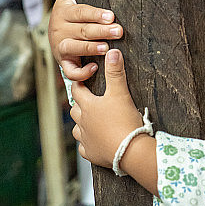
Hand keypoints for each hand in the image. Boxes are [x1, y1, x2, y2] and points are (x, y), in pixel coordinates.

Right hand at [48, 0, 122, 80]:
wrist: (55, 39)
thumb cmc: (68, 17)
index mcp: (64, 13)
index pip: (80, 12)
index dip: (95, 14)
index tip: (111, 16)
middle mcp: (60, 31)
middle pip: (82, 30)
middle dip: (101, 31)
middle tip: (119, 31)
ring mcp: (61, 48)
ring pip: (75, 48)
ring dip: (90, 48)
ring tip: (106, 47)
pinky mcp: (64, 63)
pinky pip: (70, 71)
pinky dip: (82, 72)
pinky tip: (95, 67)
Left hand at [70, 49, 142, 166]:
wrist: (129, 150)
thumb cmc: (124, 121)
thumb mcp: (120, 93)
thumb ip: (115, 72)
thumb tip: (113, 52)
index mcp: (88, 106)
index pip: (77, 91)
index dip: (79, 84)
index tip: (82, 81)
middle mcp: (82, 122)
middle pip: (74, 110)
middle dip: (79, 104)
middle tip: (87, 100)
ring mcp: (86, 138)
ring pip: (77, 129)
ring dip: (81, 124)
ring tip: (89, 121)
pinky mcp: (91, 153)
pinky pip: (85, 147)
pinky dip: (88, 143)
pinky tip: (94, 142)